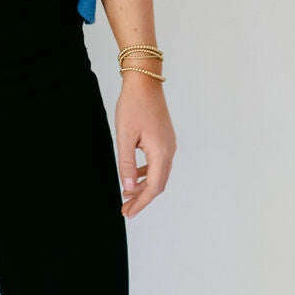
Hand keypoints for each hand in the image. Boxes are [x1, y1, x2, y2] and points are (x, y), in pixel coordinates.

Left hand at [115, 75, 175, 218]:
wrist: (145, 81)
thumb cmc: (132, 106)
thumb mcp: (125, 136)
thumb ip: (127, 164)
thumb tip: (128, 188)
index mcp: (161, 152)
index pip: (153, 187)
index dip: (140, 203)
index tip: (127, 213)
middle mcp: (169, 151)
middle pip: (158, 184)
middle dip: (142, 199)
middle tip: (125, 210)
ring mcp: (169, 144)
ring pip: (159, 174)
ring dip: (144, 187)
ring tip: (127, 196)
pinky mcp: (165, 138)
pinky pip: (159, 163)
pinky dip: (147, 174)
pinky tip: (134, 176)